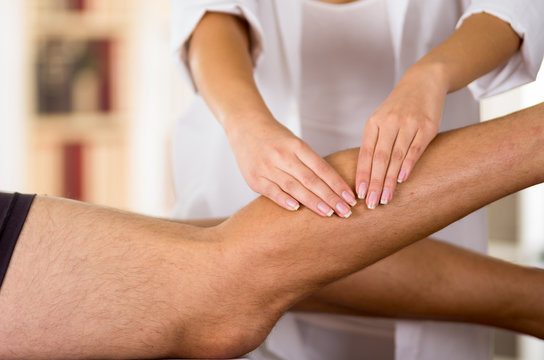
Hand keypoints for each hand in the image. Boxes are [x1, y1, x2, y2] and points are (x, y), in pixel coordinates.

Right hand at [227, 114, 355, 217]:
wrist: (245, 126)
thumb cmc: (275, 138)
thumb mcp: (294, 142)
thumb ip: (309, 162)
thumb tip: (332, 187)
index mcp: (296, 145)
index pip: (322, 168)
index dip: (337, 184)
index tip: (351, 198)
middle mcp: (282, 156)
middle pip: (311, 180)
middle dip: (330, 197)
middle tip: (346, 212)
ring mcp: (267, 167)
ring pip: (294, 187)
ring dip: (313, 202)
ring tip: (329, 213)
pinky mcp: (254, 178)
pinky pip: (272, 191)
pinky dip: (284, 200)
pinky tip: (298, 209)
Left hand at [356, 66, 446, 208]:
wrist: (423, 82)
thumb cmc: (399, 108)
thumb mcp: (381, 120)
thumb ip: (374, 143)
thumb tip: (366, 174)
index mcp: (373, 124)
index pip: (365, 153)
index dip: (362, 174)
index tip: (358, 194)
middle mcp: (389, 123)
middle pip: (379, 158)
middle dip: (373, 183)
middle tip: (370, 203)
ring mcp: (408, 124)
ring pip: (396, 156)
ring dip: (389, 180)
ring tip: (384, 198)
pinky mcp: (427, 126)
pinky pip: (415, 149)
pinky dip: (407, 165)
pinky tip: (401, 180)